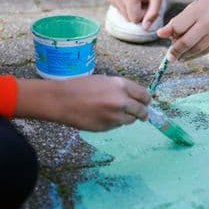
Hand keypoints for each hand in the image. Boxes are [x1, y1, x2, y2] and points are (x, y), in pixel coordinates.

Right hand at [15, 75, 150, 131]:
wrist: (62, 100)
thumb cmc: (80, 86)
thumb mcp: (104, 80)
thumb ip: (120, 88)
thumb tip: (133, 97)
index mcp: (121, 85)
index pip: (144, 95)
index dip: (146, 100)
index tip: (146, 102)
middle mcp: (121, 101)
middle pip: (141, 110)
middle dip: (142, 113)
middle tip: (142, 115)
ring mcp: (114, 116)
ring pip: (130, 120)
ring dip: (127, 118)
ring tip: (116, 114)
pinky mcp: (107, 127)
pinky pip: (117, 126)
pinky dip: (114, 123)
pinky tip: (103, 117)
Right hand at [106, 0, 161, 29]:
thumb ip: (153, 14)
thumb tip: (145, 28)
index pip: (135, 19)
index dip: (142, 15)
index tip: (145, 5)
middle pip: (128, 19)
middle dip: (136, 14)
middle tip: (140, 3)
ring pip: (123, 16)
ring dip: (130, 11)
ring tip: (135, 1)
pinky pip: (118, 10)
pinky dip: (124, 7)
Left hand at [156, 0, 208, 60]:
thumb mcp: (195, 6)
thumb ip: (179, 20)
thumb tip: (163, 34)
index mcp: (198, 11)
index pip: (178, 26)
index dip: (168, 32)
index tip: (161, 35)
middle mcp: (207, 23)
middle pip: (186, 42)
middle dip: (175, 50)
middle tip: (170, 56)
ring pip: (195, 49)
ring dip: (184, 55)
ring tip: (178, 56)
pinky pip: (205, 52)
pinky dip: (194, 55)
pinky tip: (187, 56)